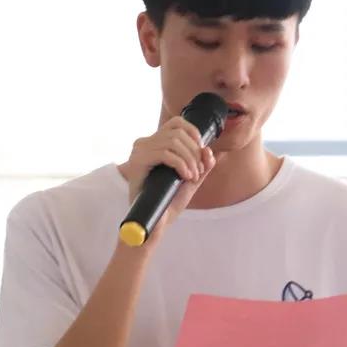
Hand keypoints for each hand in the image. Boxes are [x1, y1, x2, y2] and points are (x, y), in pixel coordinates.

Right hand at [120, 116, 221, 244]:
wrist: (154, 223)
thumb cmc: (169, 201)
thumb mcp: (190, 179)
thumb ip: (201, 165)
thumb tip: (209, 150)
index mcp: (154, 143)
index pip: (176, 123)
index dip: (194, 132)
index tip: (202, 152)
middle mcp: (144, 143)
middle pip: (178, 132)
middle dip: (194, 152)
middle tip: (198, 172)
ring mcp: (139, 152)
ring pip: (173, 142)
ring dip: (189, 159)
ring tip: (192, 176)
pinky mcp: (137, 162)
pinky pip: (165, 153)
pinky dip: (181, 164)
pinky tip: (186, 176)